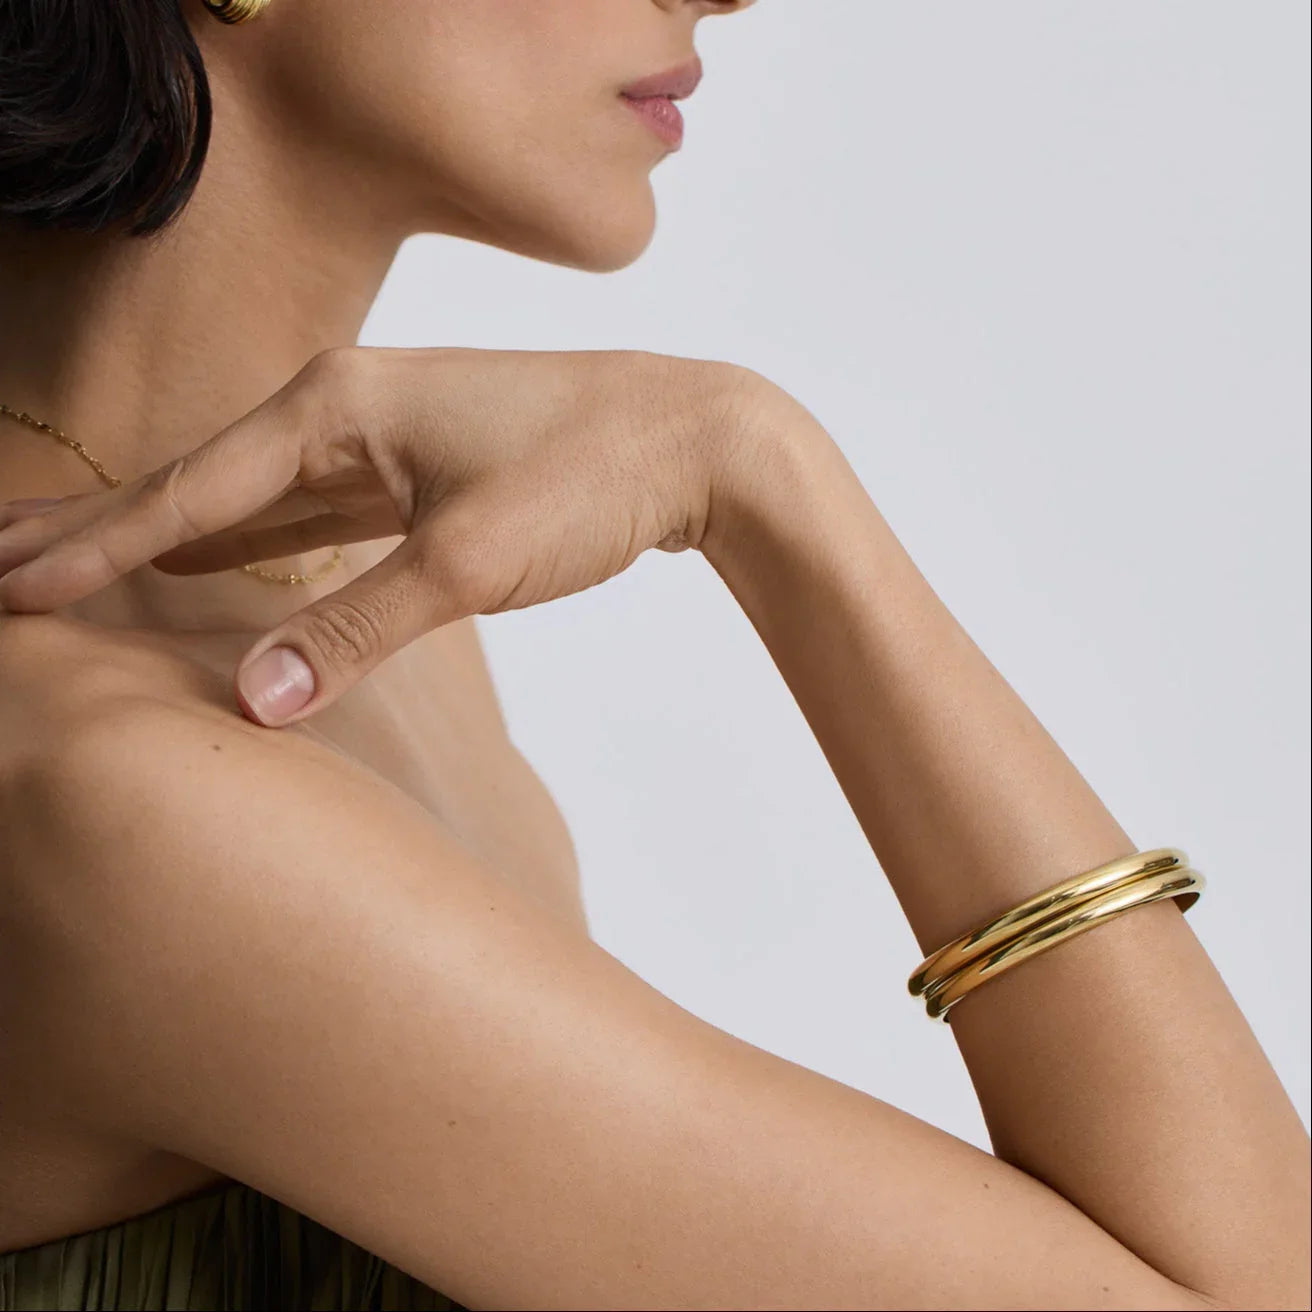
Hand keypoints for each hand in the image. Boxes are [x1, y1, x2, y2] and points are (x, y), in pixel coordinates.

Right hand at [0, 346, 764, 724]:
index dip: (92, 544)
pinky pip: (305, 517)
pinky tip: (206, 565)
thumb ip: (355, 630)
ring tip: (77, 558)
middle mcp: (341, 412)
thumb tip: (252, 703)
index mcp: (334, 407)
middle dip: (98, 525)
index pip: (186, 490)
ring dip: (165, 536)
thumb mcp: (469, 561)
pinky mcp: (414, 480)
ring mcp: (377, 445)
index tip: (7, 584)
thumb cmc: (589, 477)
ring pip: (247, 500)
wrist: (695, 438)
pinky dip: (248, 544)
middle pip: (194, 482)